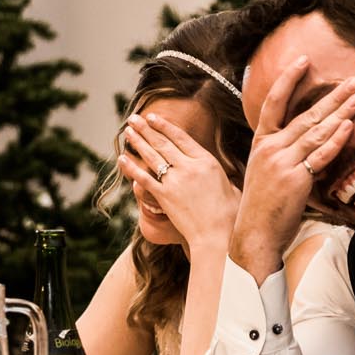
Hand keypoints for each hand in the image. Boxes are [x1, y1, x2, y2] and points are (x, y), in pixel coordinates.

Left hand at [119, 113, 239, 252]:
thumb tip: (225, 177)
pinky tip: (122, 159)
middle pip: (163, 143)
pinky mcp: (165, 197)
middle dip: (146, 129)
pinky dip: (131, 168)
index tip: (153, 118)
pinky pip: (144, 179)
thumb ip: (224, 178)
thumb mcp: (232, 189)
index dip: (165, 126)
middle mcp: (189, 167)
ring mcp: (175, 181)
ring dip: (137, 142)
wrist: (218, 237)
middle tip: (134, 118)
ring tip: (127, 131)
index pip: (181, 137)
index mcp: (207, 161)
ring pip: (152, 156)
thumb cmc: (230, 217)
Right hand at [230, 59, 354, 281]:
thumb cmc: (263, 207)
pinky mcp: (295, 180)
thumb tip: (306, 140)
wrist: (254, 236)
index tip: (303, 61)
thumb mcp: (265, 172)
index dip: (288, 79)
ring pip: (315, 131)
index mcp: (261, 143)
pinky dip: (335, 140)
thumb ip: (282, 153)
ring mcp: (282, 163)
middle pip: (304, 115)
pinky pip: (319, 156)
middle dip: (331, 96)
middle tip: (352, 80)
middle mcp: (270, 148)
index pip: (273, 103)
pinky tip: (348, 126)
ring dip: (340, 112)